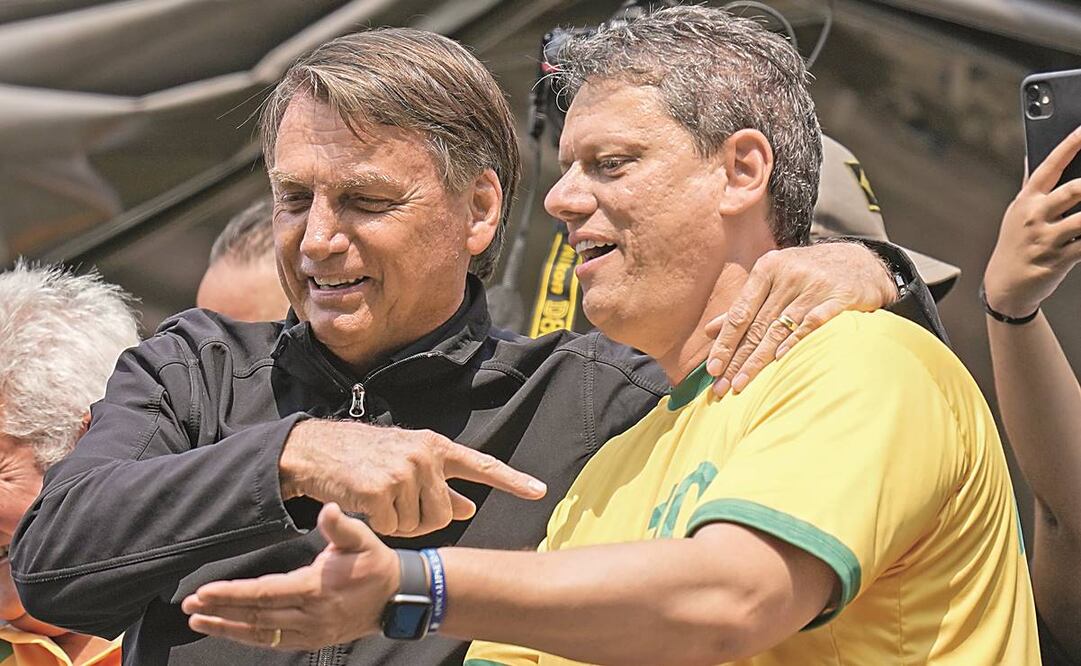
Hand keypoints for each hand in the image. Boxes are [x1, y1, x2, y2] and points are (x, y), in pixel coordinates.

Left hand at [184, 503, 395, 650]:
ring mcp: (310, 632)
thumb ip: (340, 526)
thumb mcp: (362, 539)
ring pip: (261, 634)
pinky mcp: (312, 640)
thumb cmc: (375, 565)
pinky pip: (273, 642)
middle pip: (256, 618)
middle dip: (220, 612)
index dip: (232, 594)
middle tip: (190, 606)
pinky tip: (230, 630)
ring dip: (227, 628)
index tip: (205, 592)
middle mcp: (310, 615)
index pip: (265, 593)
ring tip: (200, 621)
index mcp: (317, 589)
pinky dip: (248, 637)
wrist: (396, 597)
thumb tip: (328, 509)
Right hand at [279, 421, 545, 536]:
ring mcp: (404, 472)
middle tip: (395, 502)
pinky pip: (393, 529)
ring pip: (420, 526)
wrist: (316, 450)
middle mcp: (425, 456)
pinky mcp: (381, 490)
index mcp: (435, 447)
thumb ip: (441, 487)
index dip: (512, 481)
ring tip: (378, 498)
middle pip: (444, 516)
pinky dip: (378, 526)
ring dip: (399, 523)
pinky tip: (364, 504)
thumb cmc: (365, 459)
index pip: (481, 465)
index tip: (539, 491)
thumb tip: (469, 509)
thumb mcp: (408, 464)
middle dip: (422, 520)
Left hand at [705, 242, 896, 395]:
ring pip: (780, 329)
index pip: (740, 313)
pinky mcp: (840, 297)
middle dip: (737, 359)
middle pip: (757, 326)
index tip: (712, 369)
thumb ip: (743, 305)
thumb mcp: (773, 279)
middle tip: (721, 386)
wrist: (860, 262)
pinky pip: (813, 323)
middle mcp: (789, 275)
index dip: (725, 342)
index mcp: (768, 269)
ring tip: (741, 383)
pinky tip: (779, 361)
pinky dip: (795, 341)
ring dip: (758, 360)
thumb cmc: (807, 274)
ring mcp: (815, 286)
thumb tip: (709, 330)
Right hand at [984, 126, 1080, 317]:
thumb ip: (1031, 185)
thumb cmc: (1015, 245)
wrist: (1005, 286)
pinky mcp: (1058, 259)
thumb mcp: (1017, 212)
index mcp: (1026, 200)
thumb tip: (1035, 155)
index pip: (1050, 165)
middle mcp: (1034, 217)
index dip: (1070, 145)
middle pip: (1074, 190)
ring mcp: (1046, 239)